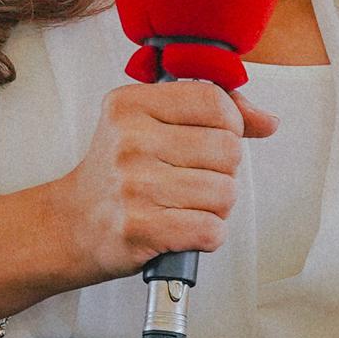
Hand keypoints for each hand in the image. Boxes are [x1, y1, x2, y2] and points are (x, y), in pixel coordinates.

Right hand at [46, 78, 275, 294]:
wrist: (70, 224)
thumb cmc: (117, 175)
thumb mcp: (150, 126)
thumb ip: (212, 114)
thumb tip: (268, 121)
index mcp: (130, 105)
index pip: (213, 100)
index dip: (230, 124)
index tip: (212, 138)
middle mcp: (128, 141)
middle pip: (227, 150)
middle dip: (221, 172)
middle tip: (189, 180)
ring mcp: (132, 185)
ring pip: (224, 193)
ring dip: (214, 208)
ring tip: (182, 206)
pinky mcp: (138, 228)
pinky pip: (210, 230)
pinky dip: (206, 236)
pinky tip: (180, 229)